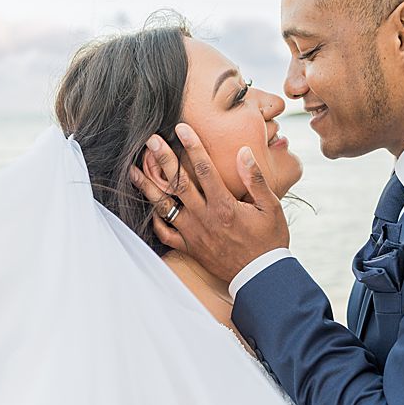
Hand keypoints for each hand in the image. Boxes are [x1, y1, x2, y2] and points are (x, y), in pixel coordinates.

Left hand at [129, 123, 289, 282]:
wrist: (260, 276)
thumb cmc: (269, 241)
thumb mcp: (271, 208)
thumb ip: (256, 180)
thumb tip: (244, 152)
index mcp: (224, 205)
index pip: (204, 169)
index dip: (192, 146)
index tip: (181, 128)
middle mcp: (203, 217)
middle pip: (178, 183)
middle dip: (162, 159)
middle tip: (150, 140)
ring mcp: (192, 233)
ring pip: (164, 206)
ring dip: (147, 187)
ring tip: (133, 170)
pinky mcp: (188, 247)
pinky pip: (164, 233)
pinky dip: (154, 220)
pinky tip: (148, 206)